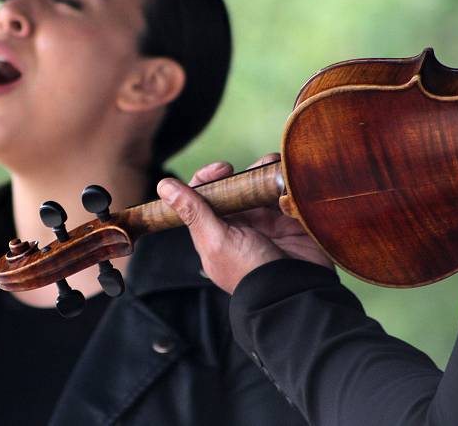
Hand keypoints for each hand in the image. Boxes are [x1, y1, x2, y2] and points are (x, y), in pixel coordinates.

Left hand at [156, 154, 332, 293]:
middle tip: (256, 166)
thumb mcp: (216, 240)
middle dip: (242, 173)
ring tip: (273, 166)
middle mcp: (236, 226)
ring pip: (259, 188)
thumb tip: (164, 186)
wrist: (293, 291)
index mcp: (213, 231)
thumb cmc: (248, 271)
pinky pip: (284, 196)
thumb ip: (193, 211)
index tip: (222, 168)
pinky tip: (287, 178)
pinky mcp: (288, 223)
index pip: (202, 198)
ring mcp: (263, 224)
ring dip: (265, 173)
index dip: (207, 178)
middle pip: (232, 188)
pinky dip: (285, 184)